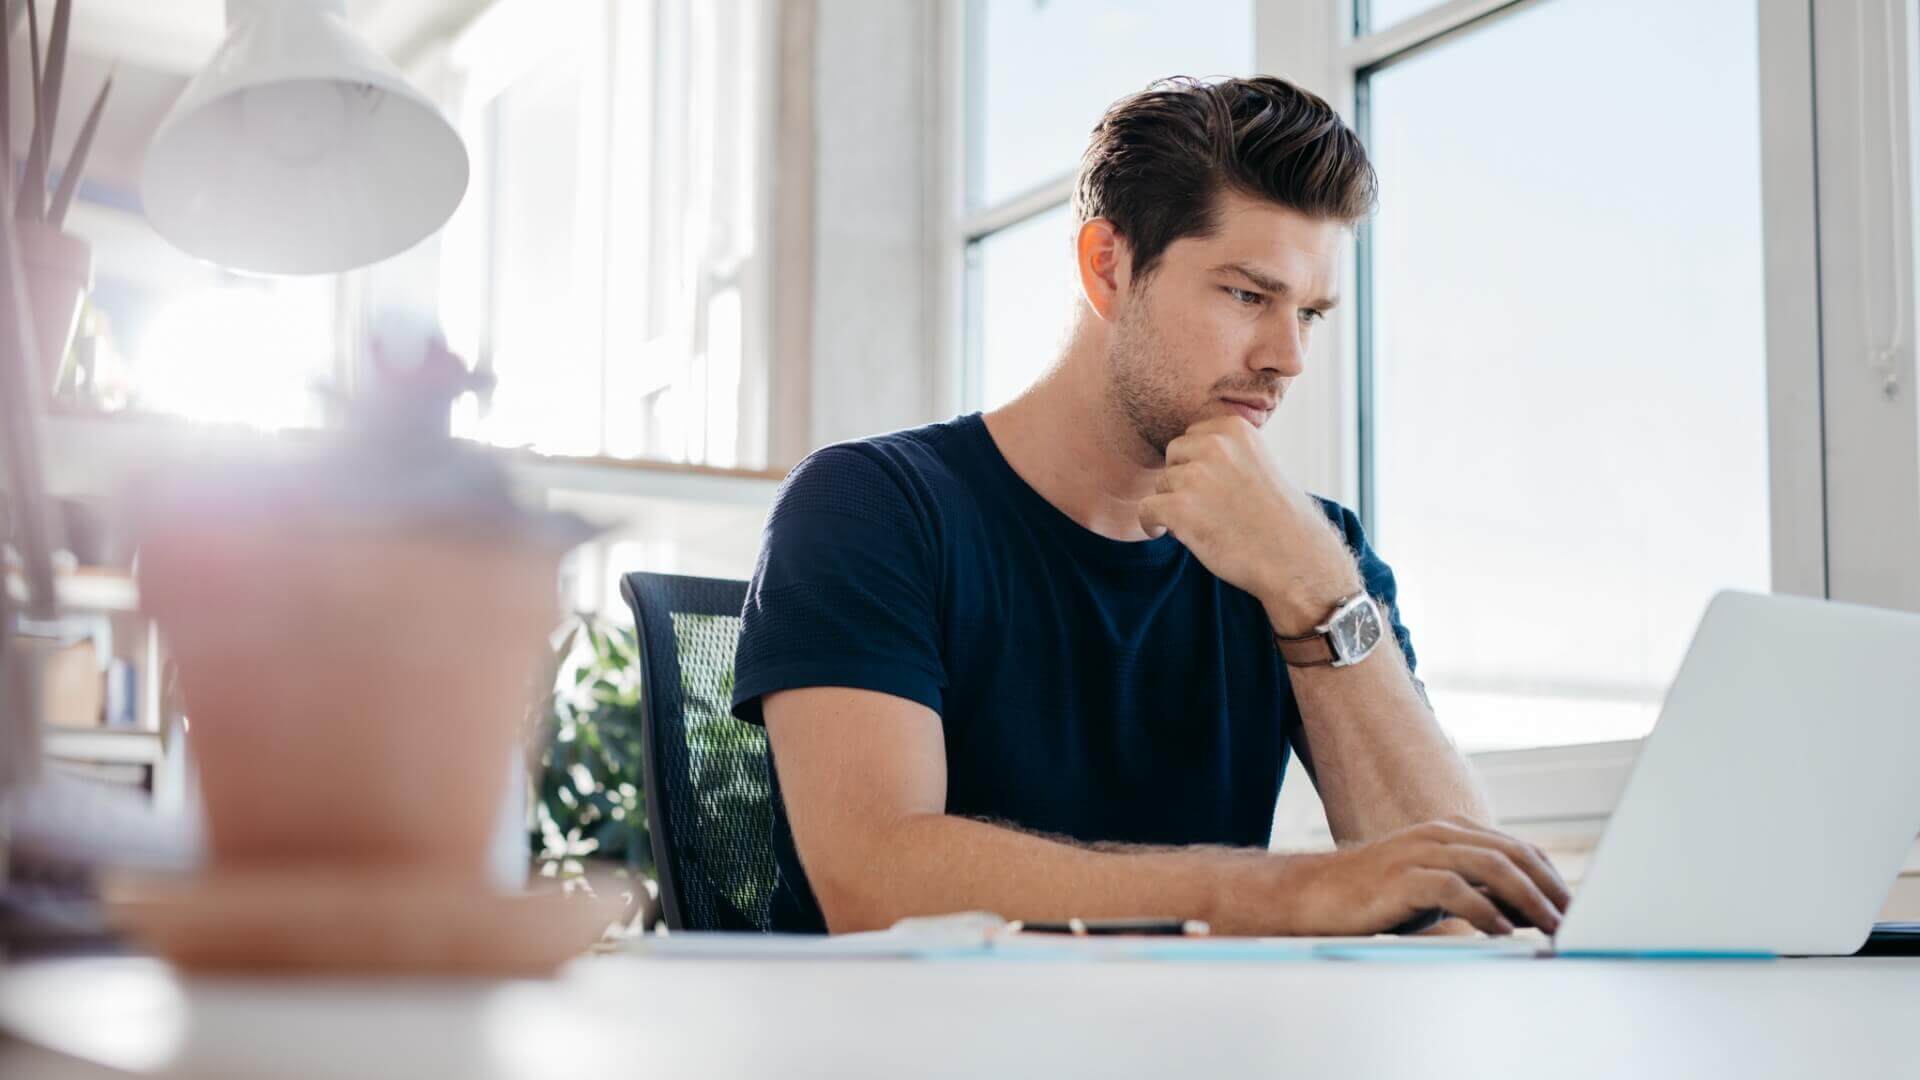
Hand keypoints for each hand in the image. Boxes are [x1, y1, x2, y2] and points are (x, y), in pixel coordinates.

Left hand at [1138, 417, 1359, 634]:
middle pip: (1173, 456)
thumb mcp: (1259, 463)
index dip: (1198, 464)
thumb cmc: (1278, 517)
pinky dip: (1152, 524)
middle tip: (1208, 507)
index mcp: (1235, 427)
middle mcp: (1214, 444)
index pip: (1193, 436)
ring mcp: (1196, 475)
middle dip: (1183, 480)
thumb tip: (1187, 450)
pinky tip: (1166, 532)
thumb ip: (1227, 450)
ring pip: (1161, 485)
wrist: (1295, 559)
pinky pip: (1146, 510)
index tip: (1214, 487)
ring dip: (1175, 505)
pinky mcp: (1179, 508)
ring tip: (1206, 524)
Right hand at [1268, 816, 1572, 936]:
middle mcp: (1439, 835)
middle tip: (1572, 920)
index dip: (1550, 877)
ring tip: (1549, 926)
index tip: (1574, 908)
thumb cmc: (1379, 897)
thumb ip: (1477, 891)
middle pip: (1511, 854)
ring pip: (1489, 866)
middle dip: (1548, 887)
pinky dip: (1483, 909)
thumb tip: (1530, 910)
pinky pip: (1452, 889)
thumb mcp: (1435, 889)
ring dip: (1527, 898)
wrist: (1315, 895)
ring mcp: (1418, 853)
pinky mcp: (1400, 878)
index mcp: (1450, 832)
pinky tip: (1501, 931)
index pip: (1517, 848)